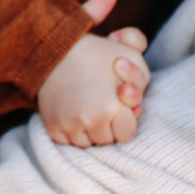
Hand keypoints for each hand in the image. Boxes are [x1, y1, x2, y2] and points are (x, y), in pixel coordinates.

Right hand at [37, 0, 150, 146]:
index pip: (126, 134)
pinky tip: (72, 110)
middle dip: (107, 125)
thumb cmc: (98, 53)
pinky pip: (68, 142)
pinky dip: (71, 130)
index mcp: (111, 108)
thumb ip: (142, 78)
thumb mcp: (130, 56)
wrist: (57, 50)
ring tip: (86, 105)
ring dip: (89, 130)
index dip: (124, 119)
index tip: (117, 104)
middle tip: (100, 101)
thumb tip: (136, 106)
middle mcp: (90, 121)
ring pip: (87, 143)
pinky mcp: (52, 127)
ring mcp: (69, 125)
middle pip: (107, 140)